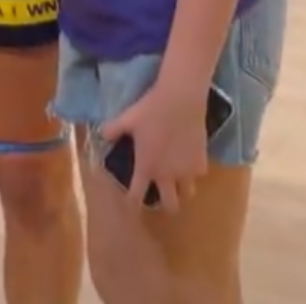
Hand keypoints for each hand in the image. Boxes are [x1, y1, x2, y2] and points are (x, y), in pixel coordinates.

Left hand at [100, 80, 208, 211]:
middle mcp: (168, 174)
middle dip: (165, 206)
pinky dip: (193, 172)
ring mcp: (188, 169)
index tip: (130, 206)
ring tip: (176, 181)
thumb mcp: (126, 119)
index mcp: (147, 167)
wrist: (181, 99)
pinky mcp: (202, 160)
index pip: (137, 195)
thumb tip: (102, 135)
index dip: (132, 203)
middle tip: (160, 198)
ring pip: (188, 193)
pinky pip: (199, 175)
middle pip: (171, 204)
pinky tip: (188, 162)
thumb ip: (112, 130)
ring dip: (181, 190)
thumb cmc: (150, 110)